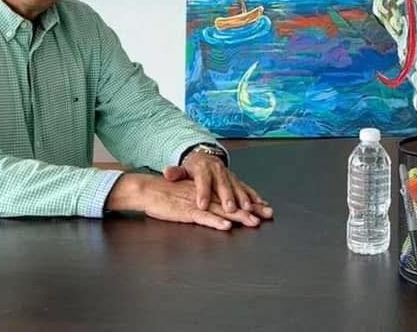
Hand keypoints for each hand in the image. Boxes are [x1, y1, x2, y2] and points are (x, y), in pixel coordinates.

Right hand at [105, 173, 270, 229]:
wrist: (149, 189)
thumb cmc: (168, 193)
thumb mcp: (189, 194)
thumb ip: (203, 201)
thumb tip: (218, 208)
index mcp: (209, 191)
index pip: (233, 196)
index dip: (250, 201)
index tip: (264, 206)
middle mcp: (207, 196)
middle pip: (233, 203)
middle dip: (252, 209)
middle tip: (268, 214)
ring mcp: (198, 204)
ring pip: (222, 210)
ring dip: (238, 216)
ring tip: (253, 222)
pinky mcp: (187, 211)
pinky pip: (204, 217)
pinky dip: (215, 222)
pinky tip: (226, 226)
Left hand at [170, 150, 273, 219]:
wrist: (204, 156)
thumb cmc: (192, 168)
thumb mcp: (181, 169)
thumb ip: (175, 173)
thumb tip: (167, 173)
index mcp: (203, 169)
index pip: (202, 181)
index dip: (202, 193)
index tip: (201, 205)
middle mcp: (218, 171)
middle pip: (223, 185)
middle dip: (228, 197)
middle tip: (230, 209)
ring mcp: (229, 175)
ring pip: (238, 187)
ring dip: (244, 198)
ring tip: (249, 208)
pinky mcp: (237, 179)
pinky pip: (246, 187)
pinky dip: (254, 196)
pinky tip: (261, 204)